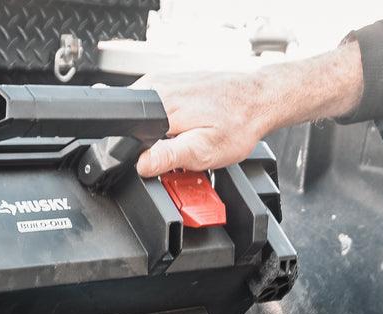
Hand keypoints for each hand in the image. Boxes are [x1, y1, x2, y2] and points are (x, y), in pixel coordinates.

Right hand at [133, 41, 364, 177]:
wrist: (259, 100)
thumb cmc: (237, 124)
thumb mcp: (203, 151)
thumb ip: (168, 157)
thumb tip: (140, 164)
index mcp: (159, 104)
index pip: (123, 131)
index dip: (134, 152)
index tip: (158, 158)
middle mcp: (156, 85)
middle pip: (132, 124)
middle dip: (147, 142)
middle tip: (177, 148)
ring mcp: (162, 80)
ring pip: (144, 116)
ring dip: (157, 132)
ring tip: (184, 134)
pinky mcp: (170, 81)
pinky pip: (156, 107)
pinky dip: (166, 121)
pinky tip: (186, 124)